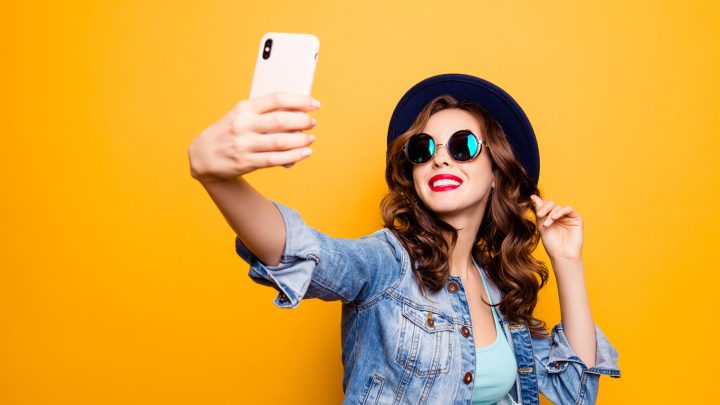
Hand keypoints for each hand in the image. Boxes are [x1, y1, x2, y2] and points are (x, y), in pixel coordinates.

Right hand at [188, 92, 319, 182]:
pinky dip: (294, 156)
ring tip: (310, 138)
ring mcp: (244, 144)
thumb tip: (297, 112)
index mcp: (244, 108)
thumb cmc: (229, 132)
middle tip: (312, 122)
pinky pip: (275, 159)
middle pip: (280, 120)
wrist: (203, 155)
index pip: (276, 99)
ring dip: (300, 140)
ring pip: (280, 142)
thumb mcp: (241, 115)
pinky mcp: (246, 162)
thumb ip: (264, 113)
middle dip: (302, 121)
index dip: (299, 100)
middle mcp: (244, 125)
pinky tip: (305, 153)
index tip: (314, 104)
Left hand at [530, 194, 582, 261]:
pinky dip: (560, 212)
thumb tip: (533, 196)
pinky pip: (569, 209)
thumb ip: (539, 211)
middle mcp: (559, 216)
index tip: (535, 211)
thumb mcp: (542, 225)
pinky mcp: (577, 218)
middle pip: (551, 204)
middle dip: (544, 208)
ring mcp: (568, 217)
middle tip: (539, 215)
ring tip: (547, 223)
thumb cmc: (551, 243)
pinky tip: (554, 218)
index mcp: (550, 217)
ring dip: (551, 213)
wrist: (562, 254)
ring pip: (558, 207)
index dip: (540, 206)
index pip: (545, 205)